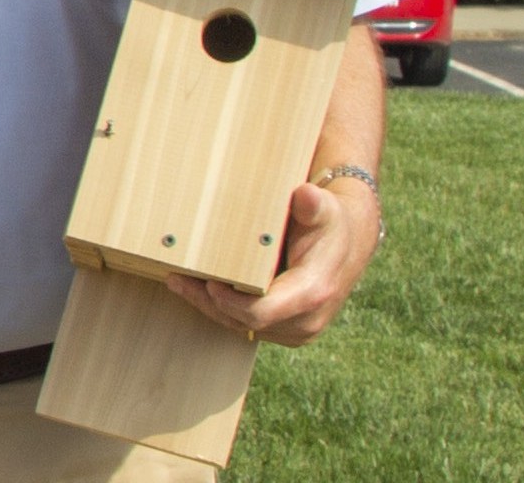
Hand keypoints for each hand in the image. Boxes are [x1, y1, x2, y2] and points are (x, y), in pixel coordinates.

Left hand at [165, 177, 379, 345]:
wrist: (347, 243)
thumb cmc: (329, 223)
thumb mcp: (324, 209)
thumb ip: (312, 205)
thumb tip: (305, 195)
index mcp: (312, 293)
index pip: (261, 311)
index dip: (229, 301)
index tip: (205, 282)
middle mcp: (306, 319)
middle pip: (244, 322)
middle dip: (209, 302)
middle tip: (176, 279)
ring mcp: (297, 329)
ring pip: (242, 327)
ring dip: (210, 307)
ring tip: (179, 282)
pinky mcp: (287, 329)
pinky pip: (248, 326)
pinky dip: (222, 309)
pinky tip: (198, 289)